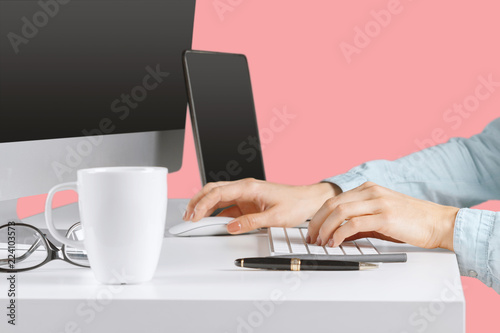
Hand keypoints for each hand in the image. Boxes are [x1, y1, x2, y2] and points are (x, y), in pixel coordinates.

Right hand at [184, 178, 340, 233]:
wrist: (308, 201)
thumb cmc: (295, 204)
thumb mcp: (274, 216)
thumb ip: (251, 222)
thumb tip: (231, 227)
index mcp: (249, 187)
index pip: (218, 192)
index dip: (203, 203)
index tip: (194, 215)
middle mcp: (244, 189)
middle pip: (213, 191)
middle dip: (197, 202)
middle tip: (187, 216)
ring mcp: (245, 196)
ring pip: (218, 198)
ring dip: (204, 207)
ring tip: (193, 219)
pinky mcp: (247, 204)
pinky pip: (226, 207)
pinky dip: (215, 214)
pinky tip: (210, 222)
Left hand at [307, 182, 458, 250]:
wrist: (438, 222)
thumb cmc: (411, 221)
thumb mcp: (380, 218)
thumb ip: (359, 223)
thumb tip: (338, 235)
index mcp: (368, 189)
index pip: (334, 199)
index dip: (319, 216)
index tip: (313, 230)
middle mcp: (371, 192)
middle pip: (332, 204)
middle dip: (317, 222)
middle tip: (312, 238)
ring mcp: (378, 202)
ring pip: (340, 212)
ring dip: (326, 229)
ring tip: (321, 242)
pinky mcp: (385, 216)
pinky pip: (354, 224)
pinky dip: (340, 234)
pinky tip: (336, 242)